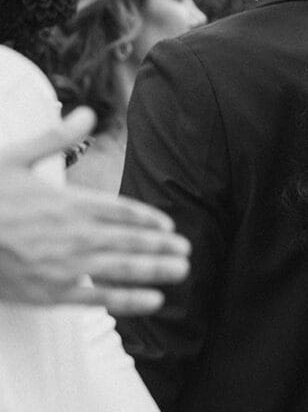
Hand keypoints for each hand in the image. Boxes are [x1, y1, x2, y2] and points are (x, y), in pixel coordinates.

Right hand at [0, 108, 190, 314]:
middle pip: (129, 242)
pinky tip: (153, 300)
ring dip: (155, 270)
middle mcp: (70, 235)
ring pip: (121, 270)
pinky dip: (129, 300)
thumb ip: (55, 139)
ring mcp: (61, 266)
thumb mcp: (14, 158)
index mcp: (65, 202)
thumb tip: (86, 111)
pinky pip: (97, 299)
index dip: (147, 220)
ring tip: (181, 271)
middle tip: (187, 251)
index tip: (168, 226)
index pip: (119, 211)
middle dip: (161, 247)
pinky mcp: (48, 293)